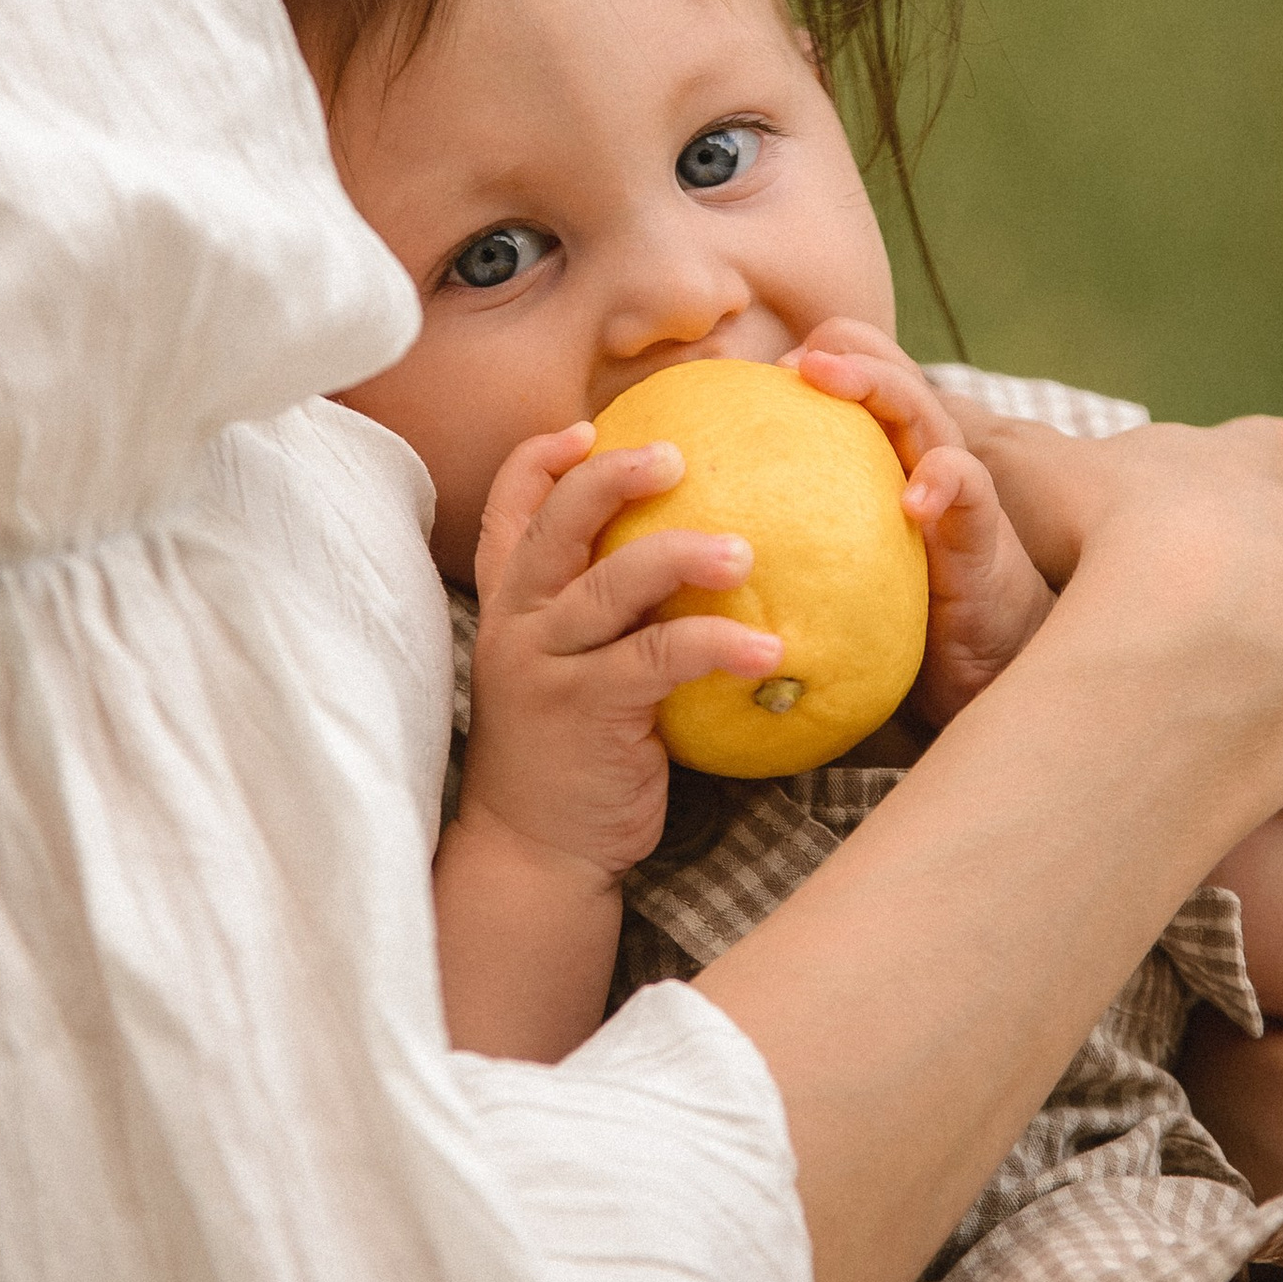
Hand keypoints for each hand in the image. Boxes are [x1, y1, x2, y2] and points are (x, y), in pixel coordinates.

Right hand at [456, 423, 783, 881]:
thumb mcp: (569, 672)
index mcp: (511, 605)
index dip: (540, 460)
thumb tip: (696, 564)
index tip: (586, 429)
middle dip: (611, 476)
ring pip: (610, 582)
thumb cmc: (572, 756)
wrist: (535, 852)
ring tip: (743, 551)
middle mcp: (518, 623)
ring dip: (680, 554)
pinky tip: (773, 652)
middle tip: (676, 455)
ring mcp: (546, 664)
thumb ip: (606, 620)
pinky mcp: (586, 710)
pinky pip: (658, 659)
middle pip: (555, 522)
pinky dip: (715, 646)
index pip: (509, 509)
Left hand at [787, 323, 1053, 727]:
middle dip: (842, 352)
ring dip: (877, 383)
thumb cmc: (888, 610)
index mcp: (879, 455)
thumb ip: (772, 538)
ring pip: (924, 409)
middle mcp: (918, 456)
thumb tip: (673, 545)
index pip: (853, 378)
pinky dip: (943, 481)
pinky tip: (912, 499)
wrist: (978, 661)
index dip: (810, 361)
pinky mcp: (981, 532)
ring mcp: (952, 489)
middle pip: (887, 373)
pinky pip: (970, 489)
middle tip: (788, 363)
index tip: (756, 379)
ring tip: (826, 377)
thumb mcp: (824, 562)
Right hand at [950, 407, 1282, 823]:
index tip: (1144, 577)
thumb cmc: (1115, 544)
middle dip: (1280, 598)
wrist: (1208, 640)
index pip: (1244, 477)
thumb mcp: (1029, 475)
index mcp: (1271, 461)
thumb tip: (870, 373)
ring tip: (1276, 722)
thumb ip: (971, 437)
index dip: (1192, 527)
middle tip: (1203, 662)